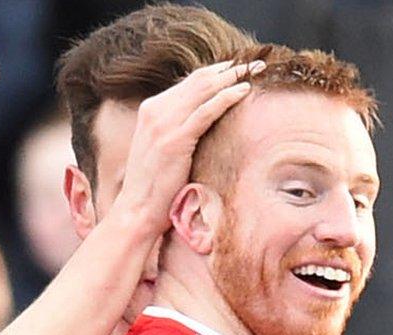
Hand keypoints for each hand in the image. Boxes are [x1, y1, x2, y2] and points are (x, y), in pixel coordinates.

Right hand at [105, 60, 261, 233]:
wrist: (136, 211)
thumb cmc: (154, 188)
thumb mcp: (162, 150)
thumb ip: (177, 129)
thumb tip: (205, 121)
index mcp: (151, 110)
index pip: (189, 82)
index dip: (217, 72)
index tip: (240, 69)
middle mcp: (154, 111)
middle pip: (198, 79)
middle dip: (230, 69)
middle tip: (255, 64)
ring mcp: (162, 124)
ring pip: (204, 90)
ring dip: (233, 77)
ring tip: (256, 70)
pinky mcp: (174, 139)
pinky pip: (206, 111)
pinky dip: (226, 97)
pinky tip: (244, 90)